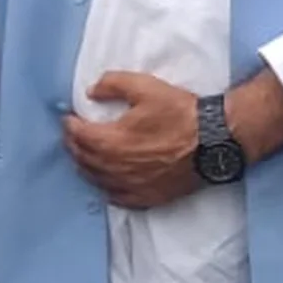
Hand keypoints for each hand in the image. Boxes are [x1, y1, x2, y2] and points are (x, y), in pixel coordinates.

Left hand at [62, 71, 200, 208]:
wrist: (215, 141)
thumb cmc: (180, 113)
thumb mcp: (145, 87)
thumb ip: (112, 85)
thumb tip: (91, 92)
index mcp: (111, 141)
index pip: (78, 136)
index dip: (69, 125)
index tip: (68, 118)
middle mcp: (116, 168)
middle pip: (84, 159)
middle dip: (74, 145)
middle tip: (73, 135)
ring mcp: (132, 185)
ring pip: (97, 180)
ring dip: (86, 167)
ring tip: (83, 156)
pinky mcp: (148, 196)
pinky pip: (118, 198)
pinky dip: (106, 189)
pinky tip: (106, 184)